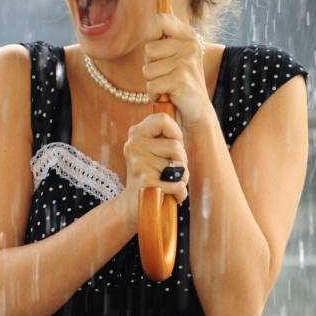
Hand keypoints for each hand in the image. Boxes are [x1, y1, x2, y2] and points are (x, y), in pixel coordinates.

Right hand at [120, 111, 188, 228]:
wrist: (133, 206)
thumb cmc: (151, 174)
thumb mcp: (153, 149)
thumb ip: (163, 134)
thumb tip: (179, 110)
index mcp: (136, 133)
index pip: (164, 119)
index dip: (176, 133)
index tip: (174, 145)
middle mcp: (134, 145)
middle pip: (176, 145)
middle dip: (181, 161)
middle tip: (170, 170)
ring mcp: (138, 164)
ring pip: (179, 166)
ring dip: (182, 177)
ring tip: (169, 182)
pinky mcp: (145, 183)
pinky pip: (177, 184)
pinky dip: (179, 193)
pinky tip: (170, 195)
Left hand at [142, 13, 211, 129]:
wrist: (197, 110)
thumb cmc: (178, 81)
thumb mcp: (173, 54)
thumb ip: (163, 35)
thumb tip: (158, 9)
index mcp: (189, 35)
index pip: (159, 20)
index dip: (152, 36)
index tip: (160, 52)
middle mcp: (190, 45)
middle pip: (148, 49)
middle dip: (151, 65)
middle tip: (167, 74)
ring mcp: (186, 62)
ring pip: (147, 69)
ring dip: (153, 82)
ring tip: (169, 85)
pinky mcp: (180, 80)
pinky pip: (151, 85)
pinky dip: (156, 94)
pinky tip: (170, 96)